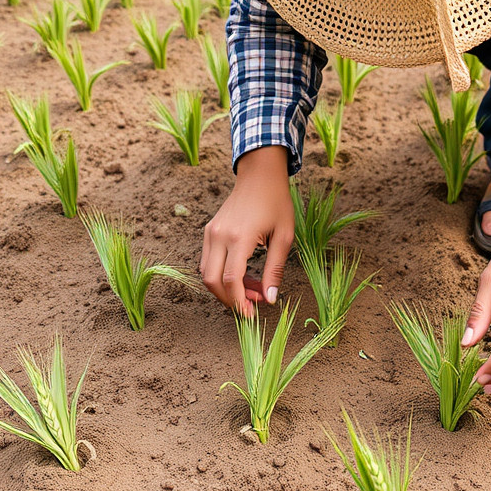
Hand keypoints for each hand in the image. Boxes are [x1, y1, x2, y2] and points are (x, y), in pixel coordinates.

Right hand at [201, 146, 294, 315]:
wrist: (259, 175)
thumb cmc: (276, 203)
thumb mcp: (284, 237)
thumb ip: (275, 269)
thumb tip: (269, 299)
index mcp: (239, 237)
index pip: (230, 279)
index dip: (239, 302)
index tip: (251, 315)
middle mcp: (219, 235)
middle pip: (212, 281)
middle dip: (230, 299)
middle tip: (252, 306)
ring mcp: (210, 233)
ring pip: (206, 273)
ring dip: (226, 288)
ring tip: (253, 289)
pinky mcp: (209, 231)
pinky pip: (207, 262)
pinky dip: (222, 275)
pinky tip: (244, 276)